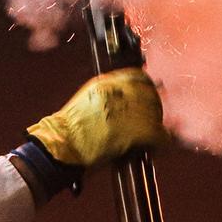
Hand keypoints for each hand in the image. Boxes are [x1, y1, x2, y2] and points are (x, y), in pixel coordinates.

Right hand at [27, 67, 165, 166]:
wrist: (61, 145)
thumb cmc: (69, 128)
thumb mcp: (87, 100)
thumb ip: (107, 95)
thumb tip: (125, 100)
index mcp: (105, 84)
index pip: (136, 76)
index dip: (147, 85)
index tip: (150, 93)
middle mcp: (116, 94)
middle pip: (149, 94)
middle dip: (155, 105)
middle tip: (156, 116)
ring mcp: (124, 113)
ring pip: (154, 114)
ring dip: (157, 124)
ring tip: (156, 132)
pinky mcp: (130, 133)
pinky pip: (156, 134)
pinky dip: (160, 140)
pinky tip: (158, 144)